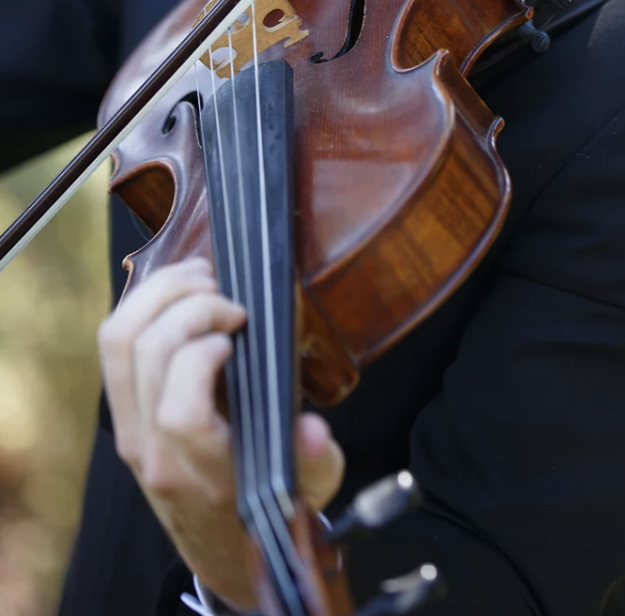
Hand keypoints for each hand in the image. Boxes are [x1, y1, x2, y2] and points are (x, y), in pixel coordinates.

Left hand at [98, 258, 344, 611]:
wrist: (222, 544)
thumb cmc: (267, 505)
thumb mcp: (307, 489)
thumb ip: (313, 461)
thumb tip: (314, 430)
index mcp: (202, 471)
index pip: (177, 413)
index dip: (199, 357)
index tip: (238, 334)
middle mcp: (153, 451)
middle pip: (142, 356)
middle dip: (186, 305)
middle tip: (228, 295)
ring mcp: (129, 428)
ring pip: (117, 342)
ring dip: (157, 293)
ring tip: (201, 277)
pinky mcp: (122, 409)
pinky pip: (114, 345)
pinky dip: (142, 304)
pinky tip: (180, 291)